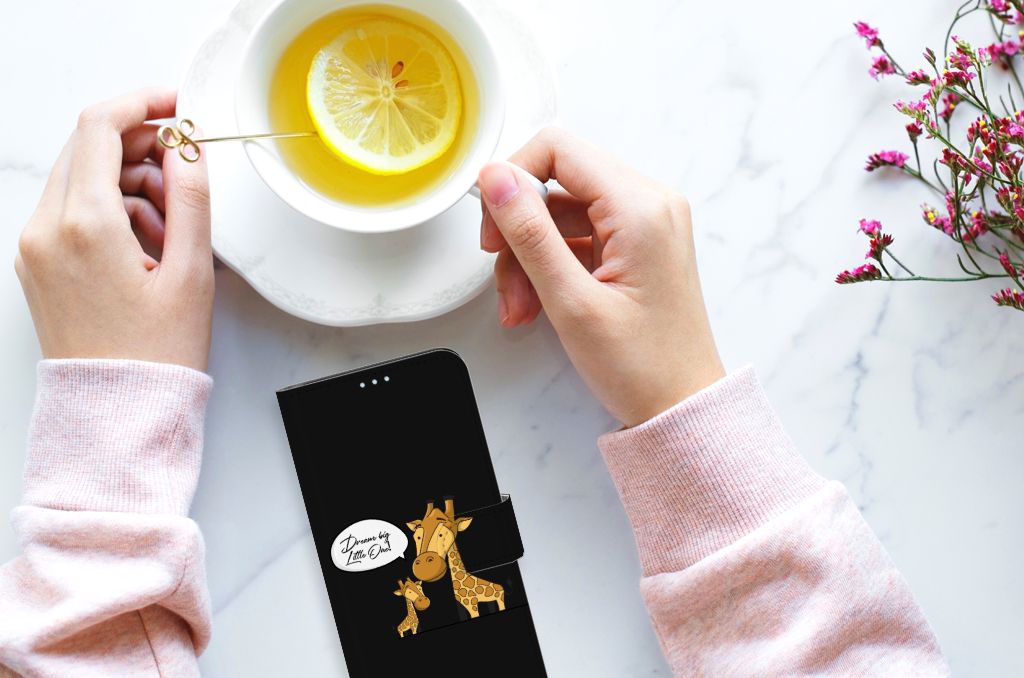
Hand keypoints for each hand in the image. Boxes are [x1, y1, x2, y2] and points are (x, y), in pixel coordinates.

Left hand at [15, 88, 213, 371]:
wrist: (117, 411)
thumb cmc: (156, 354)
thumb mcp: (192, 272)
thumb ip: (192, 198)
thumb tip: (188, 147)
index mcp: (85, 225)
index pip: (100, 127)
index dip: (142, 103)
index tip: (176, 105)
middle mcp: (47, 229)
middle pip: (88, 148)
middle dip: (141, 147)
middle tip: (184, 173)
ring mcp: (35, 246)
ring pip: (81, 178)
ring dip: (129, 182)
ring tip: (173, 228)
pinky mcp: (37, 263)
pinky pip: (72, 210)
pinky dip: (110, 209)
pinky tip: (147, 244)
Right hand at [478, 128, 723, 426]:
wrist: (682, 407)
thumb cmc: (642, 366)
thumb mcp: (571, 301)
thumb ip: (529, 233)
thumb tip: (496, 178)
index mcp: (641, 207)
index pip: (558, 149)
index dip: (513, 179)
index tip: (493, 224)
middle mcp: (649, 204)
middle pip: (556, 182)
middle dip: (519, 230)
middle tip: (503, 276)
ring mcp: (644, 224)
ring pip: (561, 214)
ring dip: (529, 257)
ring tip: (520, 307)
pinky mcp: (636, 245)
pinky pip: (578, 237)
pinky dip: (550, 267)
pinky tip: (537, 305)